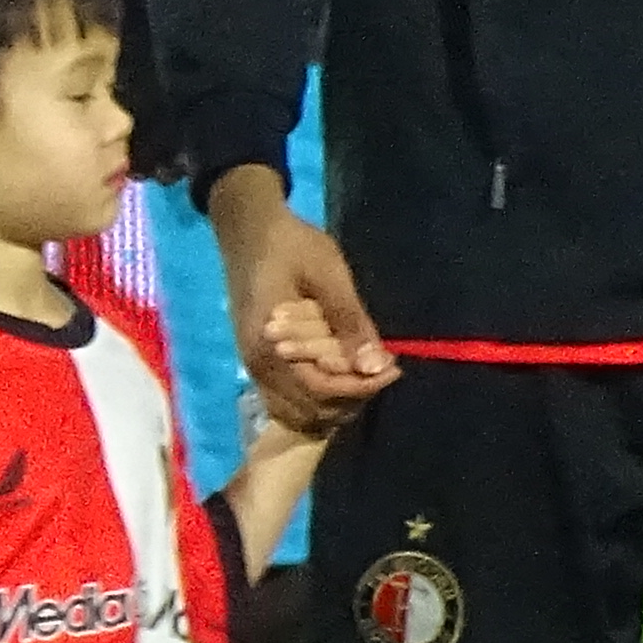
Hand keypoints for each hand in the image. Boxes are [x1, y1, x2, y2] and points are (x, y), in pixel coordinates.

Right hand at [210, 165, 391, 430]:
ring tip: (361, 378)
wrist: (248, 228)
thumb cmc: (290, 246)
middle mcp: (259, 366)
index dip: (363, 387)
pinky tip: (337, 377)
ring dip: (332, 405)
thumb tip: (377, 365)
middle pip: (311, 412)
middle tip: (381, 372)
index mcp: (273, 346)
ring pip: (296, 414)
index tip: (394, 369)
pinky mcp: (255, 362)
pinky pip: (285, 401)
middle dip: (351, 400)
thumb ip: (350, 322)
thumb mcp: (328, 275)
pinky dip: (314, 400)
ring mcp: (253, 367)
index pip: (323, 391)